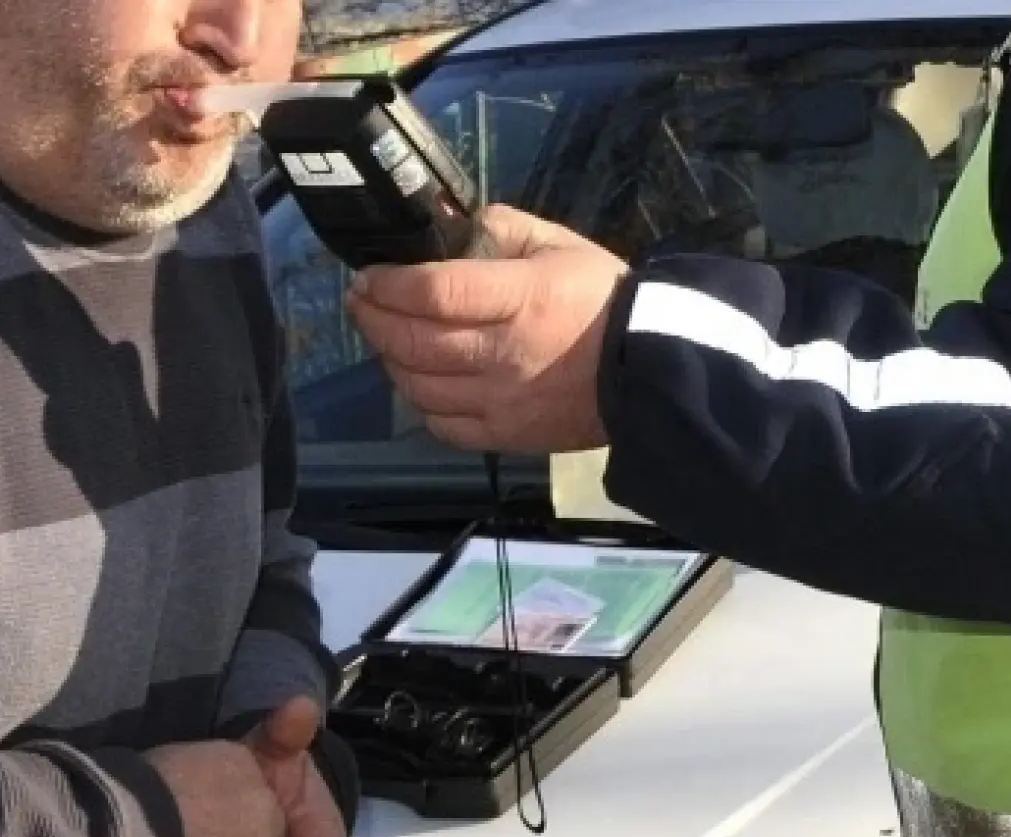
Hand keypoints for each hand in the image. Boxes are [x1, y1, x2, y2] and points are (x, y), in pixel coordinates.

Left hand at [345, 204, 629, 453]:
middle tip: (362, 301)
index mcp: (519, 298)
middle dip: (374, 318)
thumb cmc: (600, 298)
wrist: (648, 368)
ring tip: (389, 337)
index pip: (433, 291)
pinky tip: (420, 380)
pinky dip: (420, 402)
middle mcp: (501, 353)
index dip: (389, 284)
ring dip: (391, 359)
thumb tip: (453, 227)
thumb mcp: (557, 244)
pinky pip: (442, 425)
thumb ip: (502, 228)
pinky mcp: (504, 436)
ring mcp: (500, 401)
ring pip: (418, 386)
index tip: (367, 275)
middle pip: (413, 341)